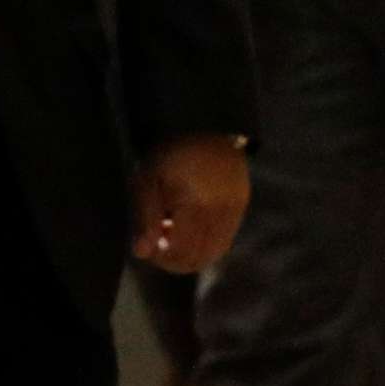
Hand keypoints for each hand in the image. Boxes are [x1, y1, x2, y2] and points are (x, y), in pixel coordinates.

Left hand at [131, 134, 250, 273]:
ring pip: (214, 252)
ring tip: (176, 236)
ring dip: (192, 254)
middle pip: (199, 258)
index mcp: (197, 205)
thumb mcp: (149, 181)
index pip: (180, 252)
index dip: (161, 258)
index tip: (148, 246)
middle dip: (175, 259)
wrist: (208, 125)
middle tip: (160, 244)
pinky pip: (225, 240)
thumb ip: (146, 219)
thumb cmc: (172, 153)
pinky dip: (207, 244)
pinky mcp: (242, 206)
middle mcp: (221, 213)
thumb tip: (142, 253)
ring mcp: (235, 210)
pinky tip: (193, 229)